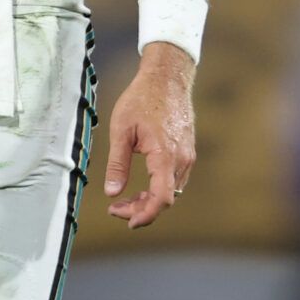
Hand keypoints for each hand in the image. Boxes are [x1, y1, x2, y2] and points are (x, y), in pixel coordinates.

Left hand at [103, 42, 196, 229]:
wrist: (167, 78)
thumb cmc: (142, 99)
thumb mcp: (121, 130)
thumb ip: (117, 163)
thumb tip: (112, 192)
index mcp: (165, 156)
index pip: (161, 199)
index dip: (145, 215)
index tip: (127, 221)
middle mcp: (181, 160)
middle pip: (165, 199)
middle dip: (141, 210)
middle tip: (116, 209)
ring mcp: (187, 156)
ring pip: (171, 191)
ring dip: (149, 201)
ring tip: (125, 200)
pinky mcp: (187, 152)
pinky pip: (174, 180)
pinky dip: (159, 188)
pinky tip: (142, 186)